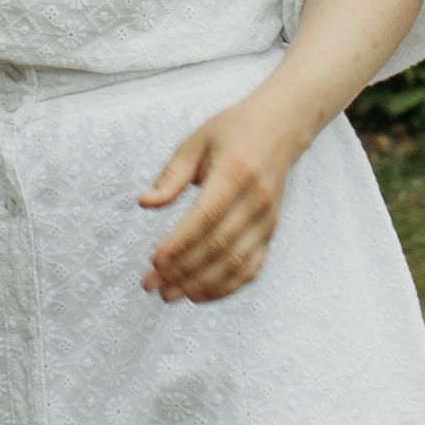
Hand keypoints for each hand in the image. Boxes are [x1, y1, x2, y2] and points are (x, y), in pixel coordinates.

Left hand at [138, 91, 300, 303]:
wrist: (280, 129)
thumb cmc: (232, 133)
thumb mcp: (196, 143)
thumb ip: (171, 176)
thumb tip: (145, 204)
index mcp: (236, 173)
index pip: (207, 217)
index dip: (181, 243)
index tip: (154, 260)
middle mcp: (256, 201)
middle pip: (219, 246)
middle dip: (183, 270)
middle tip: (151, 284)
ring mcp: (266, 220)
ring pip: (235, 263)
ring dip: (201, 285)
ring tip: (169, 295)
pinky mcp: (270, 233)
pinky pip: (251, 268)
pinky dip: (226, 287)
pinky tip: (198, 294)